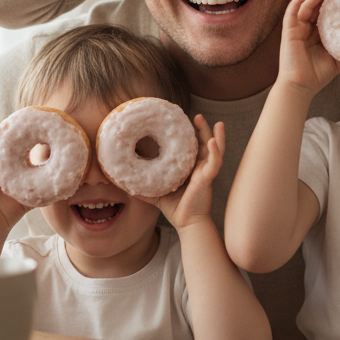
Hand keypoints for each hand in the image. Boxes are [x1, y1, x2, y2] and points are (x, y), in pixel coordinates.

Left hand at [140, 115, 223, 229]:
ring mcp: (205, 172)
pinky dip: (215, 151)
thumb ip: (143, 187)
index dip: (190, 133)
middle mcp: (200, 167)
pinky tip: (213, 141)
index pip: (192, 146)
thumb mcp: (156, 193)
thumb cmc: (175, 208)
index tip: (182, 121)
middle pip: (205, 143)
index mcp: (190, 167)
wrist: (187, 223)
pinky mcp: (207, 179)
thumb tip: (124, 184)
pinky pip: (214, 163)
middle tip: (196, 116)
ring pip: (215, 149)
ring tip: (215, 123)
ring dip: (216, 135)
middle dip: (203, 129)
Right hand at [278, 0, 339, 95]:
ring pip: (306, 6)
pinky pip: (291, 13)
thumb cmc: (318, 74)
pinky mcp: (289, 32)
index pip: (327, 12)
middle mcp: (308, 28)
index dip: (336, 1)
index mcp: (319, 33)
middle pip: (317, 5)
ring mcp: (297, 28)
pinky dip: (296, 1)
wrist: (302, 86)